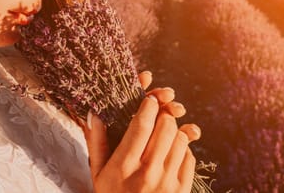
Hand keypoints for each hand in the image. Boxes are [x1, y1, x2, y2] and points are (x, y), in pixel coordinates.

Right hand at [83, 71, 200, 192]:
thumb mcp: (98, 174)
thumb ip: (96, 142)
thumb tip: (94, 112)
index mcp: (123, 166)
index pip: (142, 124)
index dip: (148, 105)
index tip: (149, 100)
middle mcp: (147, 173)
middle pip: (166, 126)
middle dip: (162, 115)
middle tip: (158, 116)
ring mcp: (167, 183)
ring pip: (180, 138)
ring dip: (173, 131)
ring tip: (163, 135)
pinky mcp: (182, 191)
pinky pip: (189, 156)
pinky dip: (182, 150)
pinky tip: (170, 154)